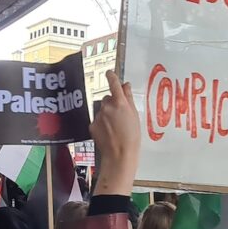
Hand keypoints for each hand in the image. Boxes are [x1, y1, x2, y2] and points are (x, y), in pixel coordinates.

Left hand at [91, 70, 140, 196]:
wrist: (119, 155)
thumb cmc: (132, 137)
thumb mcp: (135, 116)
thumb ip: (129, 98)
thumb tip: (126, 85)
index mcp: (120, 103)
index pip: (114, 84)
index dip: (111, 76)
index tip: (109, 73)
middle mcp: (107, 107)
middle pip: (108, 98)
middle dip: (112, 103)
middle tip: (120, 115)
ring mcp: (98, 116)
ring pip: (102, 109)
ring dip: (107, 114)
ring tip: (116, 127)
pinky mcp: (92, 125)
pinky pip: (97, 120)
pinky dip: (102, 123)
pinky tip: (109, 133)